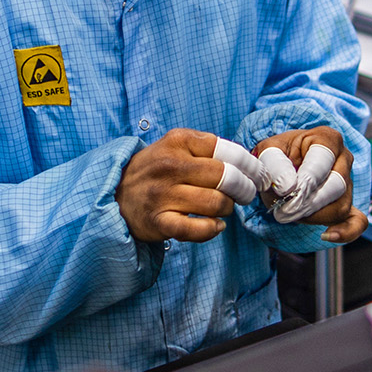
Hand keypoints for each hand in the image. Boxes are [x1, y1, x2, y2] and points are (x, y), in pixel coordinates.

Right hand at [117, 129, 253, 244]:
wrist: (114, 193)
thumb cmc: (154, 170)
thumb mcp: (173, 145)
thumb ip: (205, 147)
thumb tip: (247, 161)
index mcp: (177, 142)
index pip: (226, 150)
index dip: (249, 164)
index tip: (258, 174)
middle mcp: (169, 166)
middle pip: (226, 176)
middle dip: (243, 188)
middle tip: (245, 193)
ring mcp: (163, 195)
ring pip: (216, 203)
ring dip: (228, 208)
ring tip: (224, 207)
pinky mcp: (159, 222)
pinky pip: (197, 229)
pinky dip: (213, 229)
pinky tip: (216, 226)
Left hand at [252, 128, 365, 243]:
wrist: (282, 167)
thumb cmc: (279, 157)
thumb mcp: (269, 151)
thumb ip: (275, 164)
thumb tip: (288, 186)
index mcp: (328, 139)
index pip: (321, 164)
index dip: (303, 182)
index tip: (284, 193)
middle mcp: (344, 159)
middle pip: (336, 187)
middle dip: (308, 202)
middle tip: (284, 209)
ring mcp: (349, 183)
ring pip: (339, 207)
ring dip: (313, 216)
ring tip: (290, 213)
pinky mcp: (348, 205)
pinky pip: (356, 222)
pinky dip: (344, 232)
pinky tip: (326, 235)